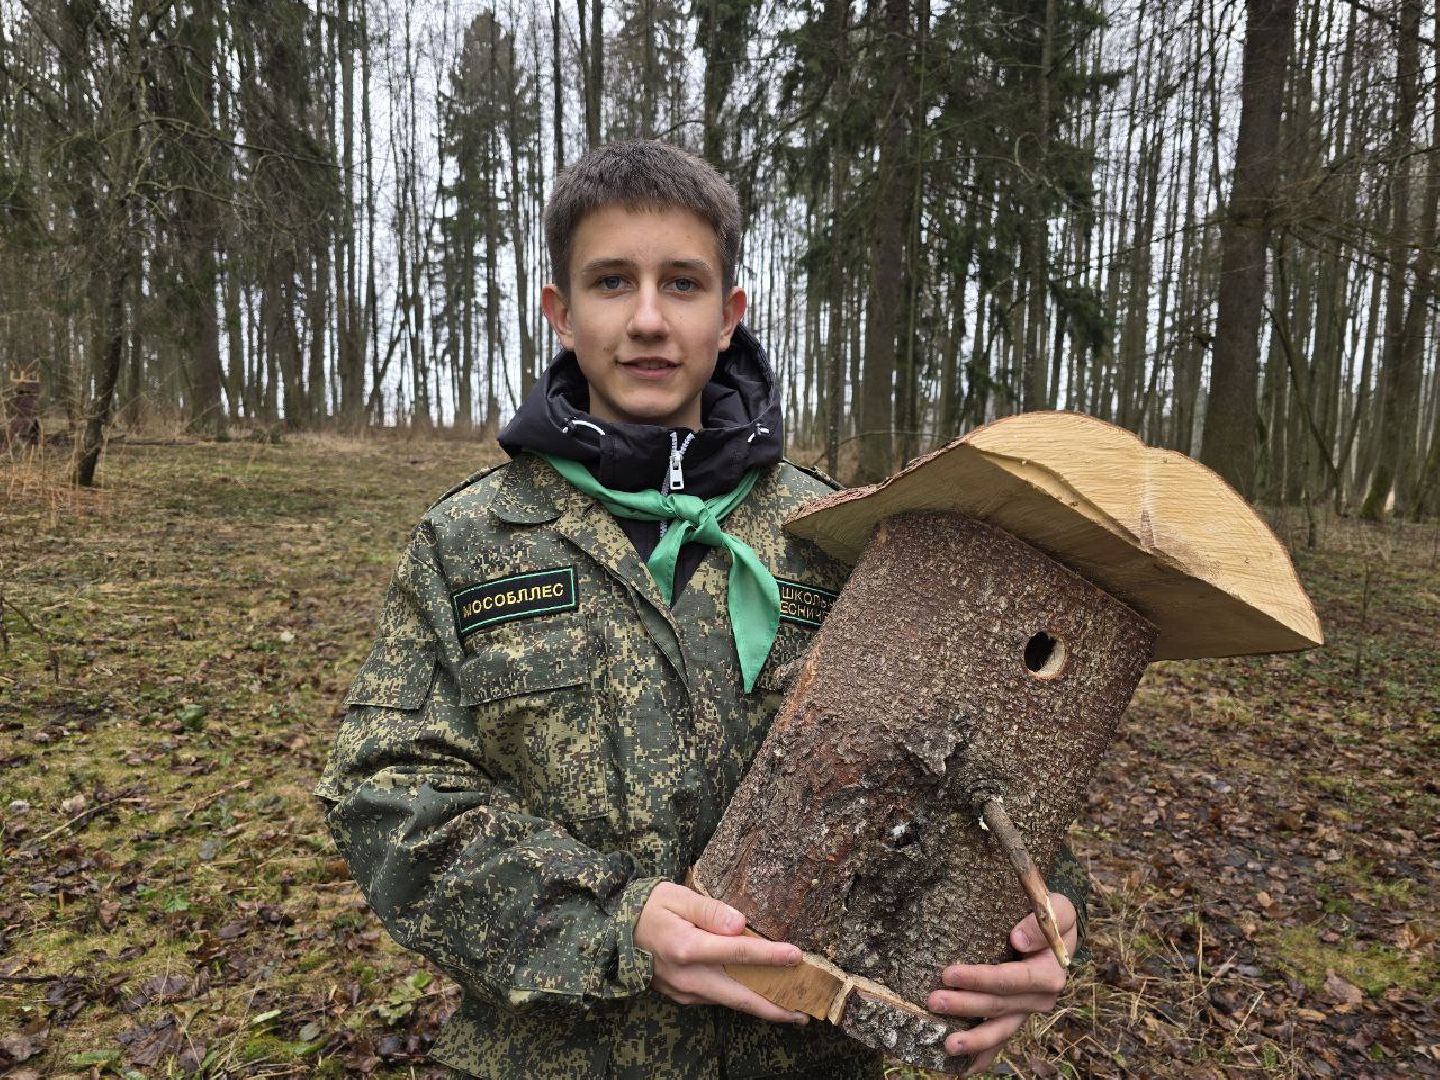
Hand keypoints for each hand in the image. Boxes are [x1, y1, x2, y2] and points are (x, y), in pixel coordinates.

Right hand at [635, 881, 810, 1024]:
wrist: (613, 931)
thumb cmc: (649, 907)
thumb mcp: (676, 896)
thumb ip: (709, 910)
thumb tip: (740, 924)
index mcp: (687, 948)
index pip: (739, 953)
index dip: (770, 955)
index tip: (797, 956)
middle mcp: (688, 977)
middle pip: (741, 996)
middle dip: (775, 1006)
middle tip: (806, 1012)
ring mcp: (684, 991)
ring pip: (730, 1001)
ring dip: (761, 1006)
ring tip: (791, 1007)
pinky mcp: (681, 996)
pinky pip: (717, 999)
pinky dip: (740, 999)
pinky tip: (757, 994)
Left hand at [927, 893, 1076, 1076]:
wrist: (1055, 931)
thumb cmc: (1051, 916)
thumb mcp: (1057, 909)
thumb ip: (1042, 922)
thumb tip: (1018, 940)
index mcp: (1049, 974)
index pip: (1011, 980)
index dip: (980, 980)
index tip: (949, 974)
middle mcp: (1039, 999)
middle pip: (998, 1007)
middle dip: (965, 1007)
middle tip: (933, 1001)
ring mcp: (1025, 1012)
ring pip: (999, 1032)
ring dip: (973, 1040)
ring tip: (947, 1046)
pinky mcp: (1014, 1017)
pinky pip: (999, 1041)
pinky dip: (982, 1056)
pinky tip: (961, 1069)